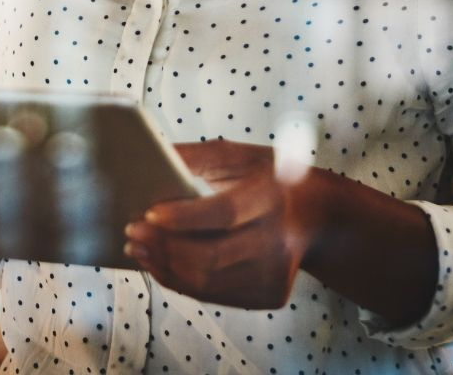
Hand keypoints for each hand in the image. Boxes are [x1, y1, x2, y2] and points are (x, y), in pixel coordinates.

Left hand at [123, 139, 322, 310]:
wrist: (319, 217)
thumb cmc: (271, 179)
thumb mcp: (242, 156)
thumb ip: (197, 156)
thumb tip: (149, 156)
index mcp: (273, 198)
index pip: (223, 213)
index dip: (183, 217)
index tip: (147, 212)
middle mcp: (278, 241)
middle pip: (211, 257)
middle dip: (164, 249)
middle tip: (132, 233)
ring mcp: (276, 275)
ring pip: (209, 283)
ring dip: (165, 268)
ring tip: (138, 248)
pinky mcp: (270, 295)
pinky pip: (215, 295)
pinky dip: (181, 282)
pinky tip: (161, 265)